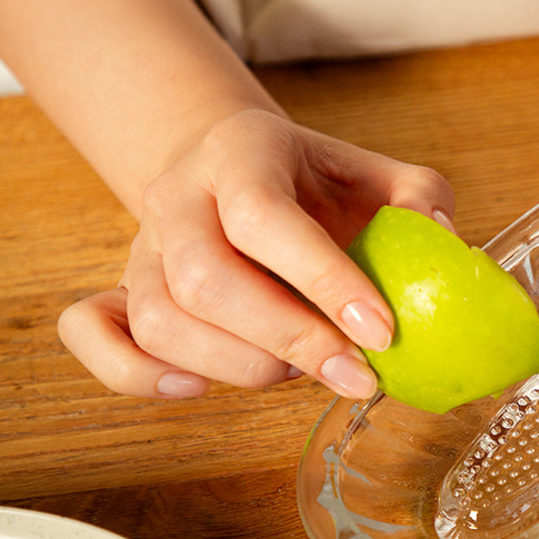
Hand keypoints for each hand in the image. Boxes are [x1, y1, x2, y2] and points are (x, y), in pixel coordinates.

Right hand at [57, 109, 454, 398]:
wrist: (235, 168)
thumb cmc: (313, 184)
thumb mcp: (373, 172)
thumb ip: (418, 199)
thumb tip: (442, 240)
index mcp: (240, 150)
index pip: (263, 217)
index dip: (323, 280)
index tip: (382, 332)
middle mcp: (177, 196)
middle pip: (205, 280)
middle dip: (289, 339)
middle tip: (354, 370)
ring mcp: (141, 247)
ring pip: (162, 321)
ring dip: (241, 365)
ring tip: (302, 369)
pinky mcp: (120, 291)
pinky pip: (95, 338)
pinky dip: (140, 375)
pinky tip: (201, 388)